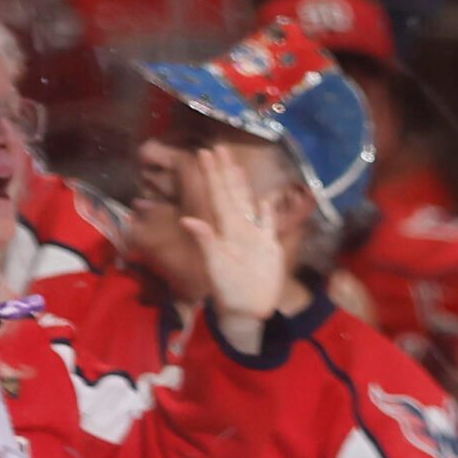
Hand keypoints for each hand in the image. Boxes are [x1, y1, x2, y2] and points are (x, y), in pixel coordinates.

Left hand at [181, 143, 286, 334]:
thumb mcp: (215, 265)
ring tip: (236, 166)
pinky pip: (268, 223)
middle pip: (231, 194)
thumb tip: (187, 219)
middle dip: (224, 172)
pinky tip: (265, 198)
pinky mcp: (269, 246)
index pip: (217, 196)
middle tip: (218, 148)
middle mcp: (237, 228)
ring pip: (247, 204)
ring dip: (242, 185)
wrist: (249, 310)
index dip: (212, 175)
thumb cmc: (228, 290)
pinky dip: (267, 211)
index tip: (205, 154)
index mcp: (224, 230)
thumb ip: (205, 241)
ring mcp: (254, 236)